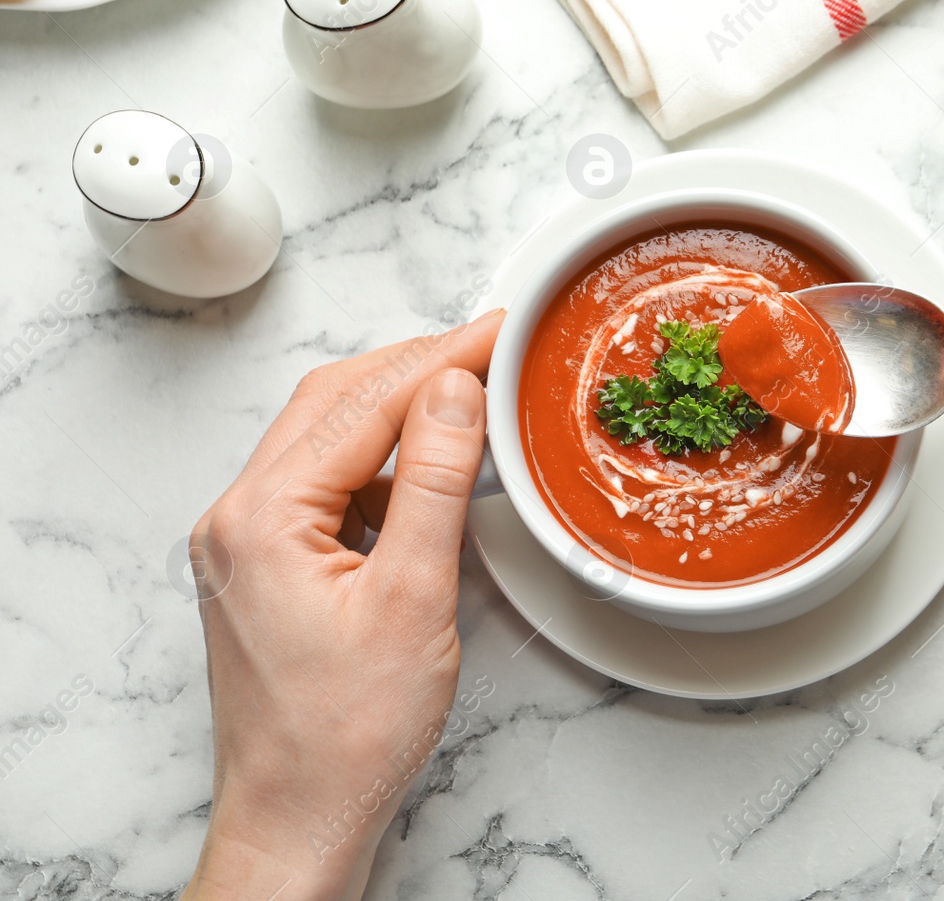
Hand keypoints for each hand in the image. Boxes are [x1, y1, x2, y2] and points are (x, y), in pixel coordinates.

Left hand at [181, 311, 502, 900]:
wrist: (300, 817)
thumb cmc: (346, 734)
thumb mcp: (413, 599)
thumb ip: (436, 483)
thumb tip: (456, 392)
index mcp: (262, 517)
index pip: (364, 404)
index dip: (442, 358)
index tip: (499, 331)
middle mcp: (240, 517)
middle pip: (335, 403)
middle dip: (417, 366)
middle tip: (492, 348)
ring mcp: (249, 541)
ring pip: (330, 438)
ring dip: (400, 409)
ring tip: (472, 394)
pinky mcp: (271, 565)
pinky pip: (329, 483)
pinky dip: (385, 461)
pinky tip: (431, 464)